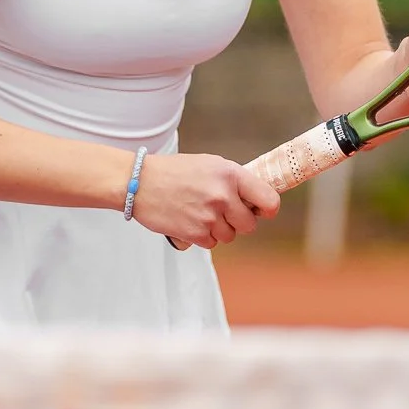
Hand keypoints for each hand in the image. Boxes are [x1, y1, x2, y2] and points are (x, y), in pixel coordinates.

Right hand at [132, 151, 282, 247]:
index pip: (268, 200)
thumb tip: (256, 201)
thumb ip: (234, 181)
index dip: (267, 209)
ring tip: (200, 213)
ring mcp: (209, 216)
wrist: (139, 182)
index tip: (262, 211)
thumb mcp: (210, 164)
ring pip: (229, 236)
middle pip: (249, 225)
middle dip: (238, 221)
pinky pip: (212, 243)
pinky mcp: (195, 233)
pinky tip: (189, 220)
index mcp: (230, 174)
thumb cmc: (175, 172)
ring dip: (218, 229)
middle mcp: (223, 195)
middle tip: (222, 212)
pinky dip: (203, 236)